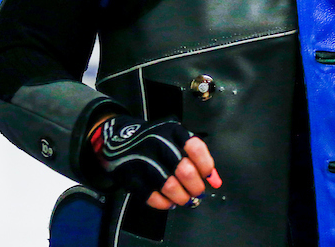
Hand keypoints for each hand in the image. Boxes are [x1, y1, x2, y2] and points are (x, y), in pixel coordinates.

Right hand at [88, 115, 221, 209]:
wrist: (118, 140)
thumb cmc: (155, 141)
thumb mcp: (176, 140)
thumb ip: (197, 158)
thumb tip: (215, 180)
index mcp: (173, 132)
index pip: (196, 148)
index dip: (206, 166)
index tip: (207, 176)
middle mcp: (159, 143)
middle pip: (185, 171)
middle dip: (196, 187)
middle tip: (197, 192)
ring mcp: (143, 160)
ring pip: (170, 186)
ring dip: (181, 197)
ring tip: (183, 199)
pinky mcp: (131, 176)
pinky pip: (151, 196)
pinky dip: (163, 204)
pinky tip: (168, 202)